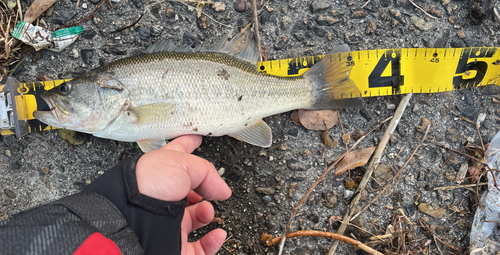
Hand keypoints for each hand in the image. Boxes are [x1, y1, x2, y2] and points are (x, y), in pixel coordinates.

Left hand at [135, 135, 231, 254]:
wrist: (132, 221)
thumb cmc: (145, 187)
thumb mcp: (182, 164)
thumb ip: (207, 172)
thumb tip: (221, 189)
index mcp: (160, 172)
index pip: (177, 155)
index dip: (187, 145)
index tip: (195, 140)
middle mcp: (161, 197)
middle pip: (186, 191)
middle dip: (202, 189)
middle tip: (210, 188)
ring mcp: (167, 222)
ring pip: (193, 218)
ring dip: (206, 213)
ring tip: (207, 210)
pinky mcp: (174, 244)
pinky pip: (198, 247)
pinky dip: (211, 241)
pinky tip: (217, 233)